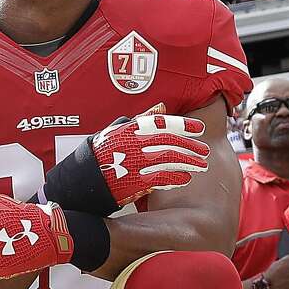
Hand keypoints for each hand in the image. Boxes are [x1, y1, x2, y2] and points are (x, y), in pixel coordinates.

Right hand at [90, 104, 209, 205]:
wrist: (84, 179)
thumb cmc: (101, 153)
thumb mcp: (117, 130)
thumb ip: (140, 119)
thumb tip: (162, 107)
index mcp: (130, 129)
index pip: (162, 123)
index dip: (183, 126)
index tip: (199, 129)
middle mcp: (134, 144)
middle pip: (170, 142)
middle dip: (190, 147)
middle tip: (204, 151)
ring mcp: (135, 162)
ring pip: (169, 160)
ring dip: (188, 163)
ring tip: (200, 165)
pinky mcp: (135, 181)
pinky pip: (160, 178)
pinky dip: (175, 178)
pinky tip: (185, 178)